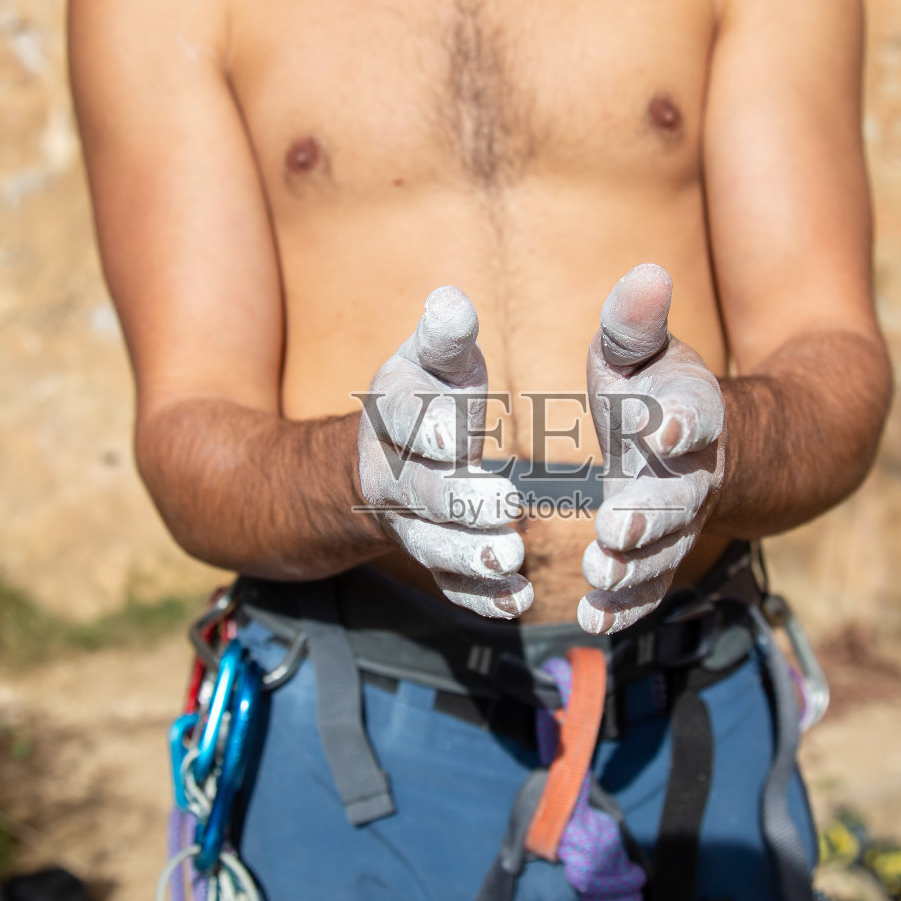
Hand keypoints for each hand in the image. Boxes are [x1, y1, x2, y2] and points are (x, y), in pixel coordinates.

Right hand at [357, 287, 533, 618]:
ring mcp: (408, 522)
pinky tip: (515, 600)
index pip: (403, 421)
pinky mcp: (432, 556)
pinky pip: (450, 583)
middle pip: (419, 492)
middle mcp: (390, 473)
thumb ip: (445, 337)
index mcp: (391, 412)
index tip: (459, 436)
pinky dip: (480, 596)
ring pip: (432, 545)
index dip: (430, 428)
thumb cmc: (429, 396)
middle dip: (460, 502)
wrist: (385, 460)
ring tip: (513, 558)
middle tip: (506, 508)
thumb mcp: (433, 359)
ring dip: (472, 557)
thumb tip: (451, 300)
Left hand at [578, 264, 724, 634]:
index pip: (699, 416)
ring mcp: (679, 524)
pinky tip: (593, 621)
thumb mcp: (643, 350)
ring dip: (634, 567)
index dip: (685, 420)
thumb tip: (646, 272)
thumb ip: (636, 322)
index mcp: (693, 415)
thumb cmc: (654, 389)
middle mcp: (693, 476)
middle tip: (616, 528)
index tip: (667, 426)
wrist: (695, 448)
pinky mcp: (657, 558)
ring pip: (664, 552)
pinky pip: (647, 588)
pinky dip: (624, 606)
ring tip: (601, 572)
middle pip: (679, 500)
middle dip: (650, 514)